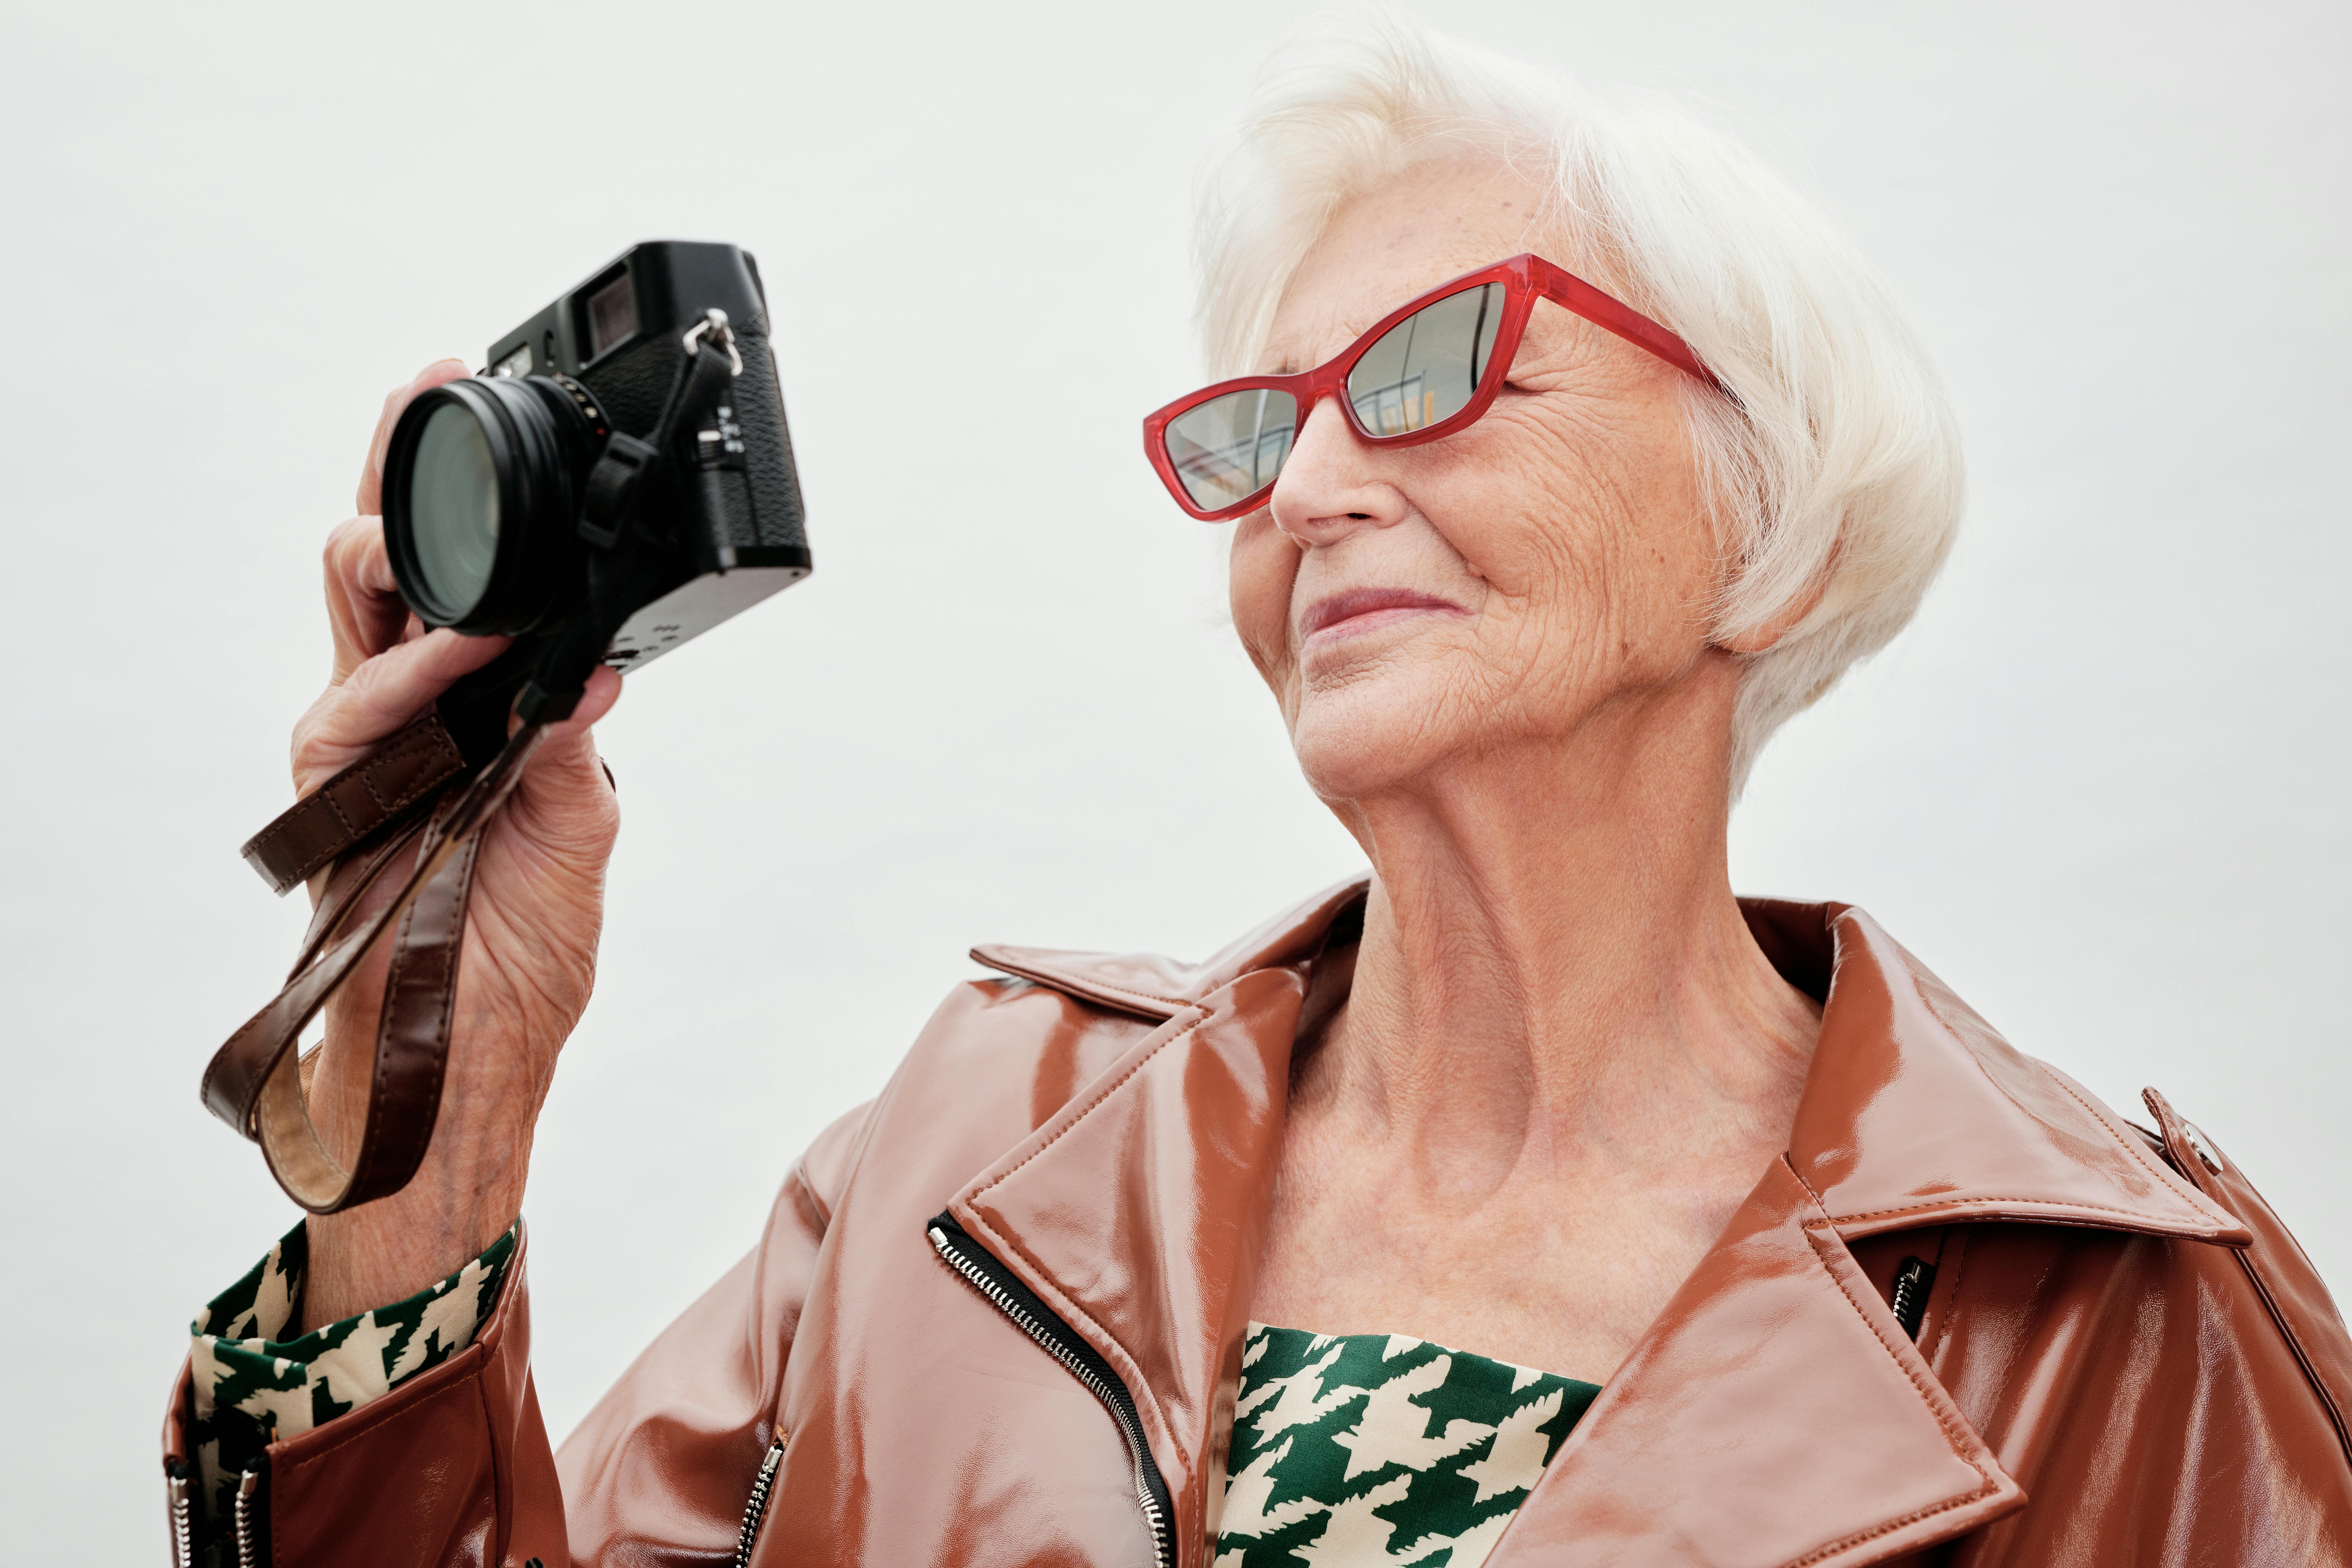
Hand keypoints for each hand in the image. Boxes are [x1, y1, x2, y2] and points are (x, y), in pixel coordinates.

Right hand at [296, 360, 624, 1326]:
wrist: (471, 1060)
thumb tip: (590, 665)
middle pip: (379, 570)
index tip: (476, 420)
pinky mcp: (338, 805)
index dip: (453, 506)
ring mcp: (362, 759)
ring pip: (349, 619)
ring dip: (400, 557)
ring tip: (452, 519)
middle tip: (428, 388)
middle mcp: (402, 726)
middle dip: (398, 476)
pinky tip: (461, 657)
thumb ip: (570, 743)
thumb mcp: (575, 833)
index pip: (443, 589)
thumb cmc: (514, 960)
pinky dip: (411, 680)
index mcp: (459, 720)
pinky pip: (358, 718)